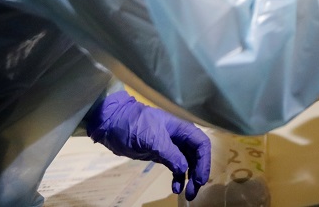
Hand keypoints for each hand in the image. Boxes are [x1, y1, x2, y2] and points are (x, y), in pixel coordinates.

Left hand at [85, 90, 210, 199]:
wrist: (113, 124)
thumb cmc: (135, 125)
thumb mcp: (153, 138)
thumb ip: (170, 153)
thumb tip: (184, 169)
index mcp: (181, 129)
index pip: (201, 144)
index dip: (205, 161)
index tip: (201, 179)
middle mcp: (180, 138)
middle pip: (197, 156)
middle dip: (198, 173)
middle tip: (193, 191)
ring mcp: (171, 147)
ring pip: (188, 163)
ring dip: (189, 178)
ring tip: (187, 194)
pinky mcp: (161, 155)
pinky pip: (176, 168)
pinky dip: (178, 178)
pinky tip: (175, 188)